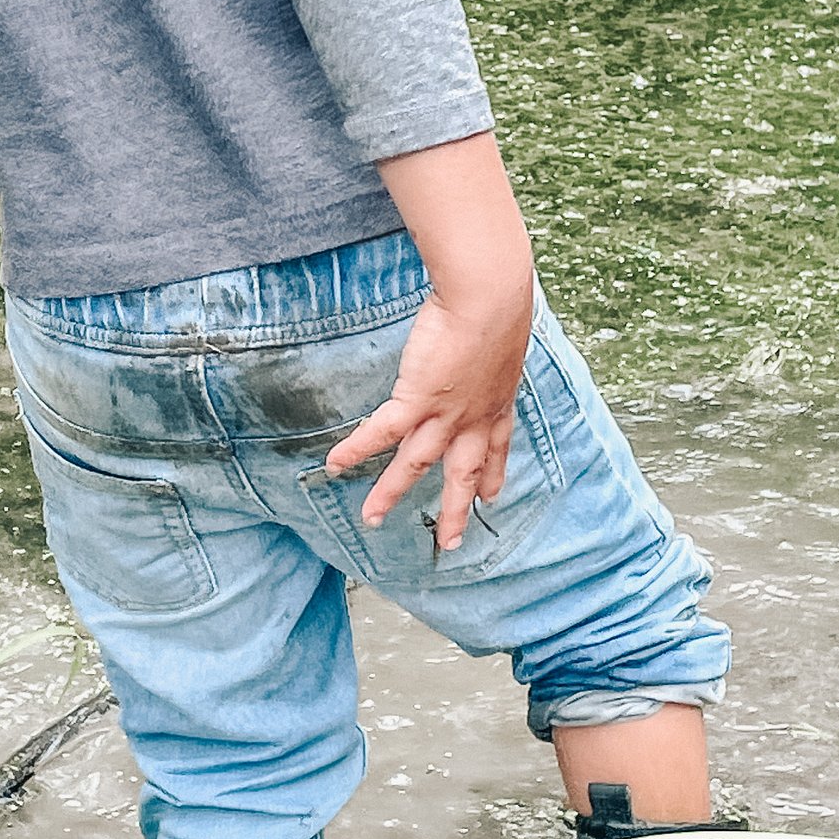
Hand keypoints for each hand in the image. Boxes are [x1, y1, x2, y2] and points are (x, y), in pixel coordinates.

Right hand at [324, 281, 533, 547]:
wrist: (489, 298)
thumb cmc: (498, 301)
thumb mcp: (503, 331)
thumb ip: (491, 342)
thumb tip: (486, 326)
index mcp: (498, 399)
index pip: (496, 447)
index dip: (492, 474)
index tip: (490, 496)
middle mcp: (473, 416)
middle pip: (462, 473)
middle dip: (455, 509)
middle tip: (450, 540)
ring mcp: (445, 413)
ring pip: (415, 464)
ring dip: (391, 492)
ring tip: (370, 518)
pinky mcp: (418, 399)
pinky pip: (381, 432)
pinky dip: (357, 449)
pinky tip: (334, 464)